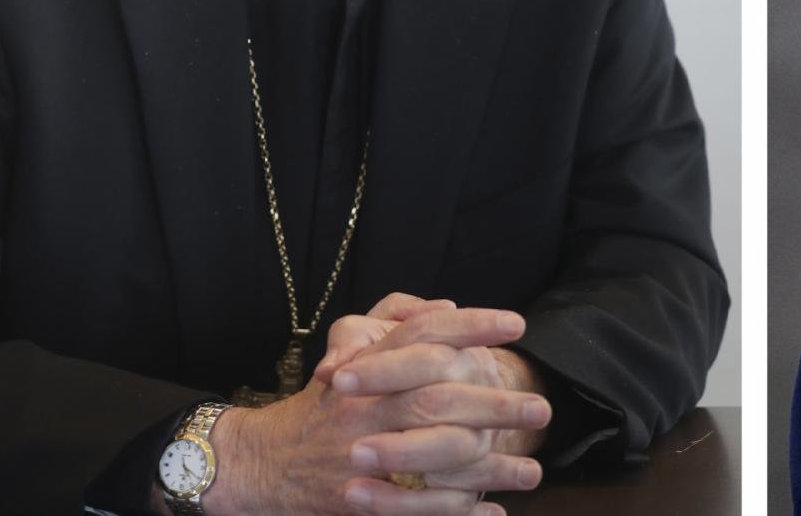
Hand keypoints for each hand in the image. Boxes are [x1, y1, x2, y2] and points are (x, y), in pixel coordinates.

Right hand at [204, 294, 542, 512]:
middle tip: (540, 407)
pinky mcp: (359, 500)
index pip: (423, 335)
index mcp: (365, 368)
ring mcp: (361, 456)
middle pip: (438, 399)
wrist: (260, 463)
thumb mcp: (350, 357)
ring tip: (534, 470)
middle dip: (494, 404)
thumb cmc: (321, 406)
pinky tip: (493, 512)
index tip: (517, 325)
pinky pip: (416, 508)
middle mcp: (364, 408)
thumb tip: (448, 306)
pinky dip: (457, 512)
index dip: (471, 326)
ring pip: (435, 456)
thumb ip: (396, 330)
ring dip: (490, 466)